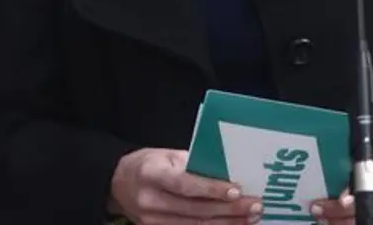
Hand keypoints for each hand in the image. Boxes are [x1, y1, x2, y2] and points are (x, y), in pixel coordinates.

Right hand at [107, 148, 263, 223]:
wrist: (117, 184)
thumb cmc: (148, 164)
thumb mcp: (167, 155)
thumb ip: (193, 164)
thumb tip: (227, 173)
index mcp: (151, 174)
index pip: (185, 184)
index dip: (211, 189)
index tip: (237, 190)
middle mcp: (150, 201)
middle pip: (195, 210)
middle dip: (229, 210)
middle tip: (255, 206)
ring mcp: (151, 222)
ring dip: (227, 224)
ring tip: (250, 218)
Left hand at [310, 113, 372, 224]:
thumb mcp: (372, 129)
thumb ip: (355, 143)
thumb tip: (329, 154)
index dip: (360, 192)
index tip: (341, 200)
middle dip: (345, 212)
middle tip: (320, 209)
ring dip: (347, 221)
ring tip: (325, 217)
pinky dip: (360, 223)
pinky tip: (340, 221)